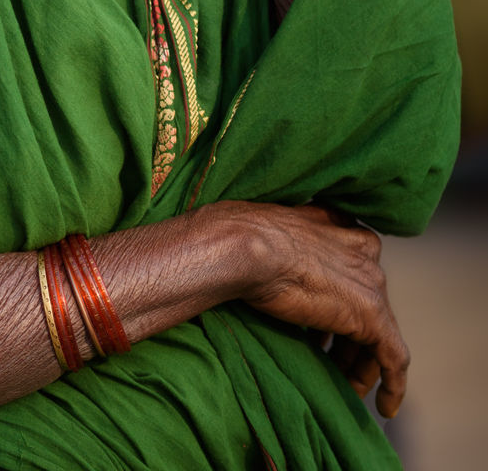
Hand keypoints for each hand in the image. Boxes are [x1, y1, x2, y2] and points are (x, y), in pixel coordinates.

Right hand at [237, 203, 408, 417]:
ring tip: (343, 385)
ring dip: (361, 363)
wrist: (244, 244)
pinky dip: (392, 385)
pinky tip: (386, 408)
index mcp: (342, 227)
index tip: (324, 330)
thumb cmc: (242, 237)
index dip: (340, 305)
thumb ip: (290, 248)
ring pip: (379, 334)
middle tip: (331, 363)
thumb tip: (275, 267)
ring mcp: (370, 283)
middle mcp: (364, 252)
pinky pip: (393, 359)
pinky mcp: (371, 315)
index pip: (353, 275)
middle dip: (351, 338)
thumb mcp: (273, 235)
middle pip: (368, 305)